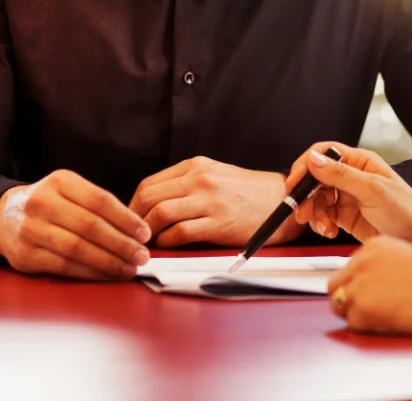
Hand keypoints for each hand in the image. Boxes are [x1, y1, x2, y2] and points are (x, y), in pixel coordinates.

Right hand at [0, 170, 150, 280]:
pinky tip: (106, 275)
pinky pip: (64, 266)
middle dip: (121, 244)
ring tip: (129, 268)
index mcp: (59, 181)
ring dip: (108, 262)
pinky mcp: (25, 256)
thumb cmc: (47, 205)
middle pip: (90, 226)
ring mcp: (30, 229)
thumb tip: (136, 230)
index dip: (126, 219)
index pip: (100, 200)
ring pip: (77, 249)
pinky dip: (90, 273)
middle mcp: (41, 202)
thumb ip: (97, 205)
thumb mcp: (69, 191)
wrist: (2, 216)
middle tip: (142, 255)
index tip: (145, 233)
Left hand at [129, 157, 306, 247]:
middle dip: (133, 219)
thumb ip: (186, 184)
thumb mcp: (215, 174)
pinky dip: (167, 241)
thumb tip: (153, 204)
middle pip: (149, 197)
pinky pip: (180, 232)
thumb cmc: (248, 192)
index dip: (133, 204)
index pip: (150, 183)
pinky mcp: (219, 223)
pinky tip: (166, 246)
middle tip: (130, 234)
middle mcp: (200, 179)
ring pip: (161, 214)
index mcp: (196, 166)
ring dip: (147, 232)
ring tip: (145, 243)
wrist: (282, 201)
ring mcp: (209, 200)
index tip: (129, 219)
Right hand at [286, 142, 411, 244]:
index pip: (323, 154)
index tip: (294, 184)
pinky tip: (329, 231)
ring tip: (323, 227)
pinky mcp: (346, 216)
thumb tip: (313, 159)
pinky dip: (321, 223)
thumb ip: (341, 175)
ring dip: (314, 213)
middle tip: (302, 213)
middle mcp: (351, 176)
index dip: (304, 167)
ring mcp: (348, 196)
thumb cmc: (407, 211)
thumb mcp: (372, 190)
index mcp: (359, 162)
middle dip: (306, 196)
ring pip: (316, 199)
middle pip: (315, 179)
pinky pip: (323, 215)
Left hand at [327, 236, 411, 336]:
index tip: (371, 296)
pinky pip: (353, 324)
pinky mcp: (365, 307)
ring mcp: (361, 283)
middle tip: (371, 311)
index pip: (348, 269)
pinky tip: (392, 323)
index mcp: (373, 245)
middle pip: (336, 286)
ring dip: (359, 316)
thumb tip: (368, 287)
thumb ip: (382, 267)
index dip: (358, 286)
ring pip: (341, 306)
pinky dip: (369, 329)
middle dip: (349, 300)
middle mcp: (363, 260)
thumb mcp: (406, 258)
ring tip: (386, 317)